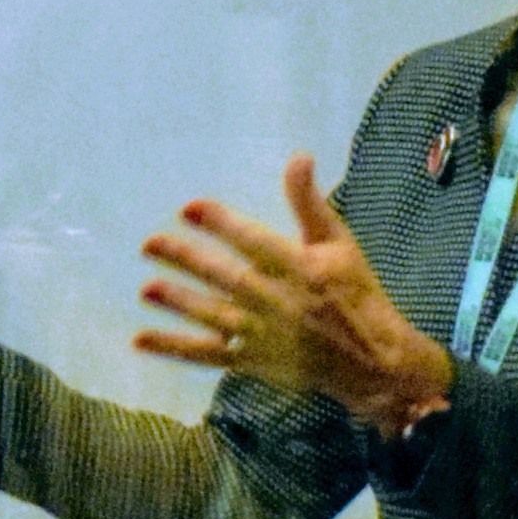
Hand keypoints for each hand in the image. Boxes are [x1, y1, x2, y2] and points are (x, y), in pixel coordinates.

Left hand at [137, 158, 456, 431]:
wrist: (375, 362)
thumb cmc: (356, 293)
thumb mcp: (339, 243)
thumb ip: (310, 203)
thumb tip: (298, 156)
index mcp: (302, 269)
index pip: (256, 243)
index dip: (222, 224)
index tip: (189, 208)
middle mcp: (281, 302)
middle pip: (228, 279)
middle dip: (188, 260)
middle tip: (149, 244)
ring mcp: (266, 336)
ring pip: (215, 317)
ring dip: (179, 303)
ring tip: (146, 289)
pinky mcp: (255, 362)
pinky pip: (209, 354)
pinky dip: (175, 348)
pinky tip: (141, 339)